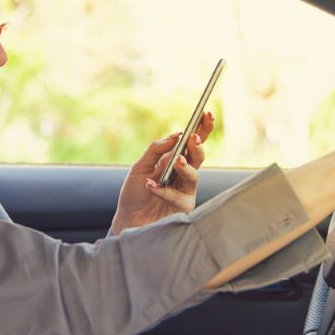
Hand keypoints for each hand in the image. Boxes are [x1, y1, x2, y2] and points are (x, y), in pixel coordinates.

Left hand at [110, 112, 215, 234]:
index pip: (191, 142)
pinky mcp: (183, 207)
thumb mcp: (139, 167)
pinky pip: (178, 195)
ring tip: (177, 161)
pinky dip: (163, 190)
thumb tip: (175, 136)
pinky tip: (150, 186)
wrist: (128, 221)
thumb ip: (155, 150)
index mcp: (173, 161)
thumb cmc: (134, 194)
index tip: (206, 114)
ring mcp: (185, 191)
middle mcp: (182, 174)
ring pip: (194, 175)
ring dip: (186, 167)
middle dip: (199, 145)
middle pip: (198, 156)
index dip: (201, 128)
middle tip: (194, 137)